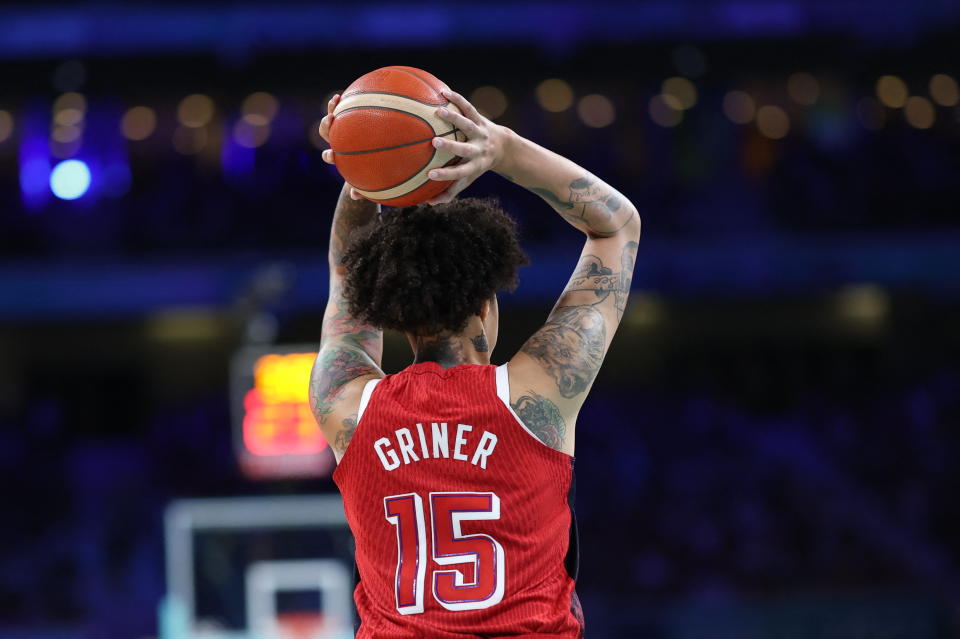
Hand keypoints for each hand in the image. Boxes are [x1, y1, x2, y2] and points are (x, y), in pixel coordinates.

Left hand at [318, 93, 364, 199]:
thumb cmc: (371, 172)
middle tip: (331, 120)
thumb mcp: (370, 182)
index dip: (329, 155)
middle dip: (326, 126)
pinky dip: (350, 101)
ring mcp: (343, 128)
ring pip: (333, 117)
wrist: (369, 160)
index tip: (331, 154)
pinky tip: (357, 92)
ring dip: (332, 108)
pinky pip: (349, 108)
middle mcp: (338, 140)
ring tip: (337, 99)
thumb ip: (363, 190)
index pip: (330, 155)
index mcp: (341, 155)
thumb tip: (354, 196)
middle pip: (326, 132)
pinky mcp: (350, 118)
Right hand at [426, 89, 507, 204]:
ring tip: (438, 111)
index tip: (429, 175)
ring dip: (454, 118)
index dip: (445, 175)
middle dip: (451, 146)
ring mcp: (479, 133)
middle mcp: (477, 150)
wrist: (502, 147)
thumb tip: (428, 203)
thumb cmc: (476, 166)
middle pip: (464, 149)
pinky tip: (443, 91)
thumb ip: (449, 192)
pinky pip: (469, 107)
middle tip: (434, 142)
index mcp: (473, 166)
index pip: (458, 173)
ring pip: (468, 125)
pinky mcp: (480, 118)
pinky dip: (458, 99)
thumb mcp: (467, 179)